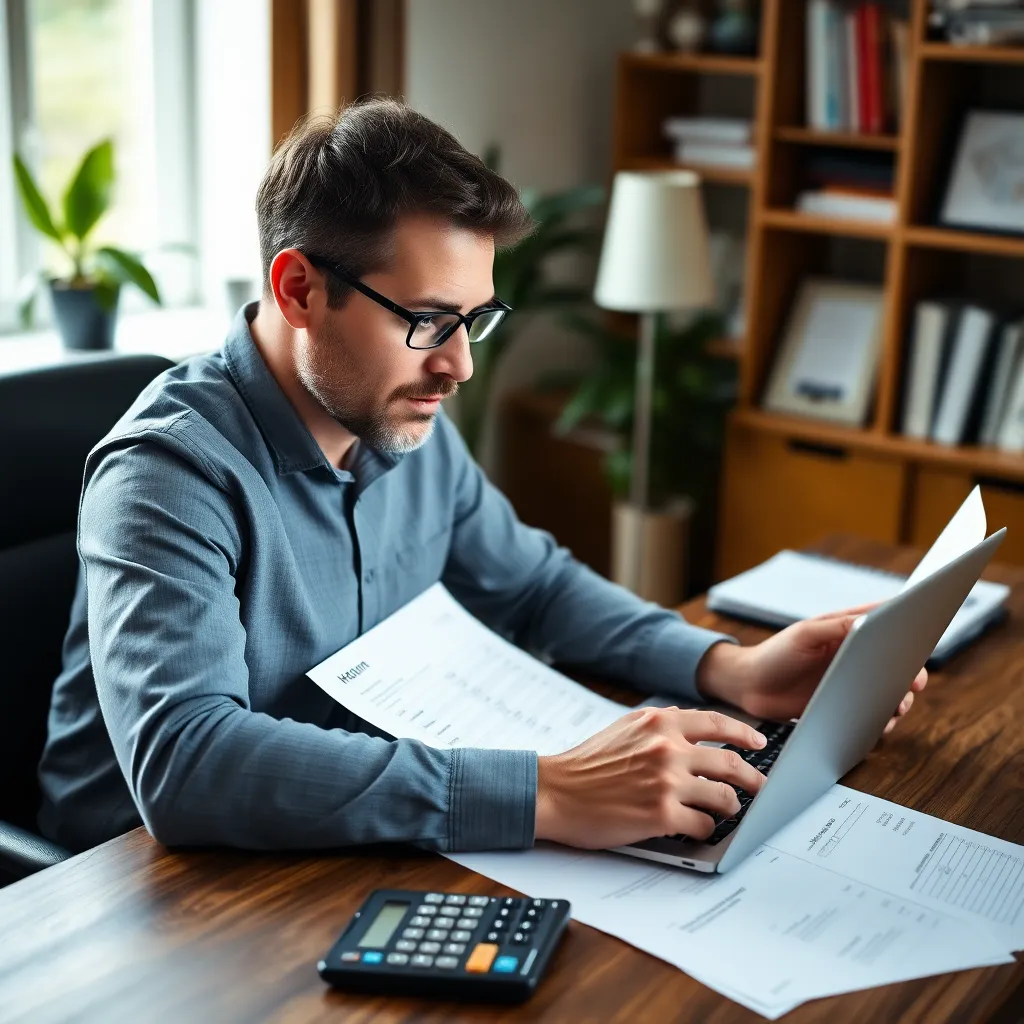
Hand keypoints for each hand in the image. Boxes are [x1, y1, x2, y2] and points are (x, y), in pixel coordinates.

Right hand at [534, 707, 767, 848]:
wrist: (556, 791)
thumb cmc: (587, 764)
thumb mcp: (624, 728)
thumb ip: (658, 726)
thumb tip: (690, 725)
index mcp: (659, 722)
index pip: (717, 723)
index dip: (744, 734)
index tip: (758, 744)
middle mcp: (667, 748)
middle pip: (730, 763)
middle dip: (753, 778)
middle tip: (760, 787)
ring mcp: (666, 781)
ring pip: (724, 797)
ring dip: (730, 808)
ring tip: (727, 812)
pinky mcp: (661, 814)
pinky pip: (703, 825)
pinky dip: (705, 829)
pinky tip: (697, 829)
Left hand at [697, 606, 927, 732]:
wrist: (749, 687)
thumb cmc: (775, 654)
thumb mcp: (806, 635)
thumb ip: (838, 627)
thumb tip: (875, 619)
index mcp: (848, 630)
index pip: (888, 625)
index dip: (910, 630)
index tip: (924, 639)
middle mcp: (855, 656)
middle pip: (896, 663)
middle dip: (910, 673)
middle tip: (913, 684)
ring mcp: (852, 683)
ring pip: (889, 692)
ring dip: (899, 700)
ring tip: (896, 708)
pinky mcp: (845, 707)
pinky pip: (872, 715)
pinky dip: (881, 721)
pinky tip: (880, 725)